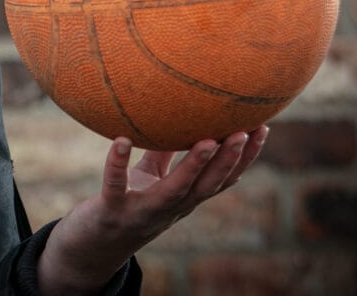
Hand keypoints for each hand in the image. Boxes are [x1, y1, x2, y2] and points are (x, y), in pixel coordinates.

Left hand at [36, 125, 268, 294]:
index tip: (263, 129)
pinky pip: (115, 185)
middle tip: (245, 132)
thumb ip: (167, 151)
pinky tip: (120, 140)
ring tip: (207, 141)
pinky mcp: (111, 210)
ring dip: (193, 167)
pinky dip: (117, 164)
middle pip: (207, 186)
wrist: (93, 245)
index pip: (222, 180)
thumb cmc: (127, 202)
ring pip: (173, 190)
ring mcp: (142, 211)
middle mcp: (169, 208)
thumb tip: (182, 111)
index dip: (245, 158)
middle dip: (229, 160)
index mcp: (183, 199)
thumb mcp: (152, 176)